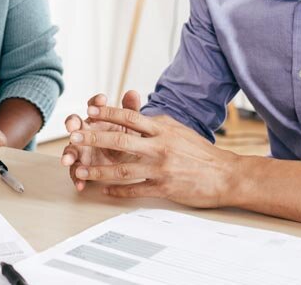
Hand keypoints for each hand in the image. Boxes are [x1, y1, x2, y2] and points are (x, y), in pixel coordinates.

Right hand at [60, 90, 141, 190]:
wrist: (126, 158)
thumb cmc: (125, 137)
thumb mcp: (131, 126)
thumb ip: (130, 111)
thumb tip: (132, 92)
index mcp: (97, 119)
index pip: (93, 106)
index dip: (96, 102)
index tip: (103, 99)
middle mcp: (86, 132)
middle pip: (75, 125)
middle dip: (72, 125)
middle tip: (72, 128)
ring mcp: (82, 150)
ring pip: (71, 150)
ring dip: (68, 154)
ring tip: (67, 160)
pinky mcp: (82, 167)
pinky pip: (77, 173)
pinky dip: (77, 178)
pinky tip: (80, 183)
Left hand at [69, 104, 238, 207]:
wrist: (226, 175)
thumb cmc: (201, 152)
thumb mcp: (178, 130)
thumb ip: (156, 124)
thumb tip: (137, 117)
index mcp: (162, 129)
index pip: (130, 117)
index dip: (108, 113)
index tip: (89, 111)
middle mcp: (159, 146)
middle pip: (120, 140)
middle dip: (94, 138)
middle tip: (74, 136)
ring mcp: (161, 168)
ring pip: (123, 169)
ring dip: (99, 170)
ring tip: (80, 170)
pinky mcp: (164, 188)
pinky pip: (136, 190)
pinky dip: (119, 190)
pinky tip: (105, 190)